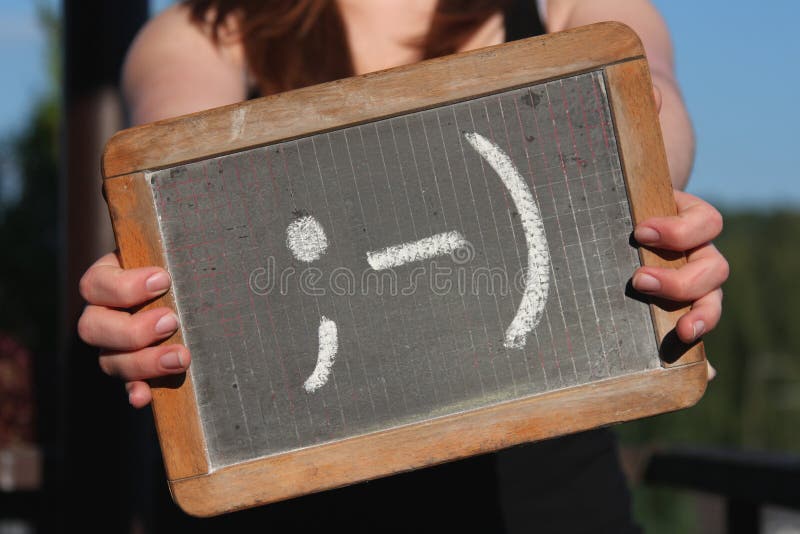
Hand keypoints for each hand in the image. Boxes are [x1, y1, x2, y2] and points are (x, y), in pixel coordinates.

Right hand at [77, 252, 190, 406]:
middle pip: (93, 328)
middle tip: (171, 321)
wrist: (186, 285)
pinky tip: (145, 397)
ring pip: (109, 360)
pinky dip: (135, 391)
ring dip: (144, 362)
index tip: (164, 280)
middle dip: (134, 329)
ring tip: (181, 356)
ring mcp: (112, 345)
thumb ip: (169, 255)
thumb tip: (179, 260)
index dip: (126, 286)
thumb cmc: (177, 262)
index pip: (97, 284)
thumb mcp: (168, 252)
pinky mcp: (132, 367)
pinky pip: (126, 384)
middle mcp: (101, 314)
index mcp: (106, 279)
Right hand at [631, 191, 727, 378]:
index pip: (706, 313)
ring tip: (639, 246)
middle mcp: (698, 269)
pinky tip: (645, 230)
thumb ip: (659, 335)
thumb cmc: (617, 263)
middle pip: (712, 283)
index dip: (700, 323)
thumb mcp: (631, 299)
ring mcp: (698, 241)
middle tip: (640, 283)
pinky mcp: (692, 208)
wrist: (617, 211)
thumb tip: (708, 376)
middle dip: (680, 288)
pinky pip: (707, 221)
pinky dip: (677, 228)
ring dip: (677, 254)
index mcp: (688, 296)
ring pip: (712, 258)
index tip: (683, 333)